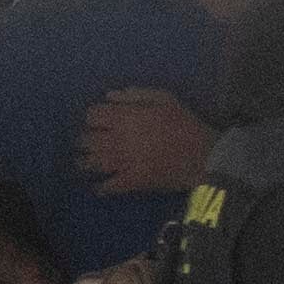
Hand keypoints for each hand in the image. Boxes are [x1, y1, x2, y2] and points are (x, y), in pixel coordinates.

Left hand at [69, 85, 215, 198]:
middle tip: (83, 143)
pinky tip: (97, 187)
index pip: (93, 116)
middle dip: (83, 140)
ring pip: (93, 163)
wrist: (202, 154)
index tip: (94, 121)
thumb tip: (109, 95)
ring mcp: (123, 162)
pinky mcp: (132, 181)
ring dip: (84, 163)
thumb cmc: (184, 123)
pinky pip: (109, 186)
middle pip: (88, 140)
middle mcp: (118, 139)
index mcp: (125, 117)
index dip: (91, 118)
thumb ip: (135, 95)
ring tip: (81, 163)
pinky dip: (100, 187)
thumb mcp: (164, 99)